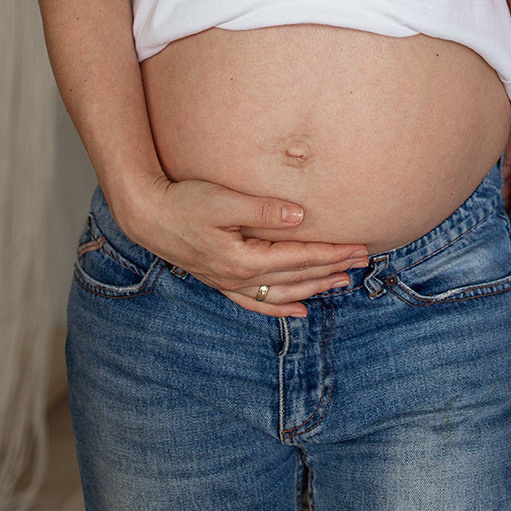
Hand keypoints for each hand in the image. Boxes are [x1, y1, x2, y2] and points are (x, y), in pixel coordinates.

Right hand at [119, 175, 369, 317]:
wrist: (147, 216)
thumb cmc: (185, 202)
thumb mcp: (225, 201)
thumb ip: (263, 210)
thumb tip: (300, 216)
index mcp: (244, 259)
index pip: (300, 257)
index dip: (332, 253)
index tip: (360, 247)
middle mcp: (239, 277)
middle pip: (297, 276)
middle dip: (332, 268)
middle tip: (362, 261)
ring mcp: (229, 282)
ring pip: (282, 292)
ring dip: (314, 287)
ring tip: (342, 283)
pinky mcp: (221, 280)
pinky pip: (257, 302)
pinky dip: (281, 307)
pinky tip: (300, 309)